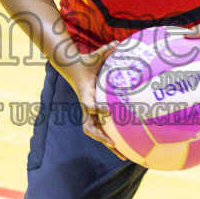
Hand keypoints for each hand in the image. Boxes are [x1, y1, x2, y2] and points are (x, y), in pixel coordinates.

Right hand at [61, 41, 126, 158]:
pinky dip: (112, 141)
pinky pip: (102, 130)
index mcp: (85, 94)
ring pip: (96, 133)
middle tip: (115, 145)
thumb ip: (105, 50)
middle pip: (90, 127)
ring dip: (108, 145)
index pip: (88, 105)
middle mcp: (86, 107)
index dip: (96, 109)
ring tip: (124, 156)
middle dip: (102, 137)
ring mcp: (90, 113)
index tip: (106, 110)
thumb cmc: (87, 62)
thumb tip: (116, 43)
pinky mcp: (94, 115)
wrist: (74, 69)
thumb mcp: (95, 56)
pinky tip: (125, 149)